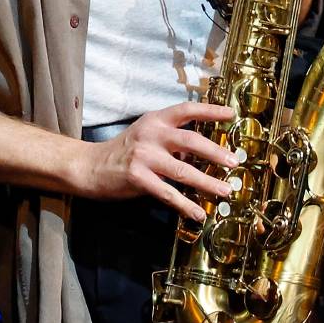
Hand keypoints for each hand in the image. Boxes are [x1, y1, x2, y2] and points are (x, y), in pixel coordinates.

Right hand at [85, 102, 239, 223]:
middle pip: (190, 140)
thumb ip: (171, 140)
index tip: (231, 114)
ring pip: (183, 170)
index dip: (210, 110)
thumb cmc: (122, 152)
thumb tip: (203, 151)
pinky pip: (168, 193)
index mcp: (154, 121)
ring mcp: (144, 156)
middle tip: (234, 162)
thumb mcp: (146, 136)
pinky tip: (198, 213)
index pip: (186, 110)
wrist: (89, 167)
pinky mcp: (138, 178)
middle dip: (216, 152)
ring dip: (208, 183)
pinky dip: (186, 205)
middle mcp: (150, 135)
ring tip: (225, 191)